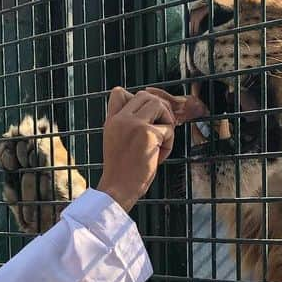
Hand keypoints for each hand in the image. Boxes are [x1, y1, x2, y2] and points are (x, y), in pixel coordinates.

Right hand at [97, 87, 176, 211]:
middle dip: (159, 110)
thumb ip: (127, 124)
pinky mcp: (147, 134)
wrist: (118, 189)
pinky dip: (169, 143)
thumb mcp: (116, 141)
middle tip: (161, 130)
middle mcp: (121, 119)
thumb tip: (153, 109)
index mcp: (111, 121)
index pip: (119, 92)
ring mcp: (133, 124)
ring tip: (160, 142)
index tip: (145, 119)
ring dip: (166, 122)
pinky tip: (158, 157)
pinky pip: (169, 129)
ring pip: (159, 104)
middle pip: (146, 95)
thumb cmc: (123, 171)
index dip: (138, 101)